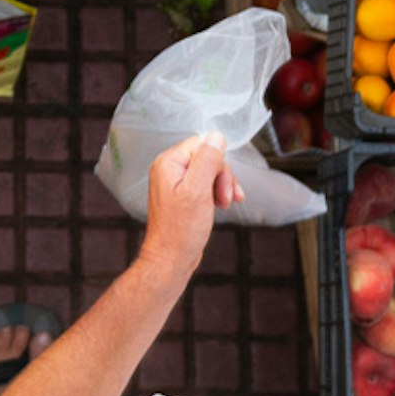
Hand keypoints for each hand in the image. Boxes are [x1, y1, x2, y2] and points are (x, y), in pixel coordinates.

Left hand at [136, 135, 242, 276]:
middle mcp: (169, 169)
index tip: (223, 185)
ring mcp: (175, 183)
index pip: (202, 145)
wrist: (171, 259)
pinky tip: (221, 205)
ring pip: (209, 171)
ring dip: (222, 186)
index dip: (218, 163)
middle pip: (207, 157)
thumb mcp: (198, 191)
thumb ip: (206, 160)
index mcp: (169, 163)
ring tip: (225, 204)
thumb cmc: (181, 230)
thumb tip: (216, 136)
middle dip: (222, 177)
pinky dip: (216, 193)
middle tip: (225, 198)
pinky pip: (205, 184)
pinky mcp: (182, 195)